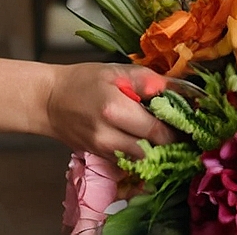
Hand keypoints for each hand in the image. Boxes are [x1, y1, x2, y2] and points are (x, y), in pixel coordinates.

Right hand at [43, 63, 175, 158]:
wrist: (49, 101)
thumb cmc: (82, 81)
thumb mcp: (115, 71)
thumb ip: (147, 80)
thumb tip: (177, 89)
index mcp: (114, 109)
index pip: (157, 130)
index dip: (177, 131)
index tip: (188, 125)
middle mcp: (108, 135)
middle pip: (152, 152)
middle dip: (169, 144)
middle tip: (181, 133)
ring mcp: (103, 150)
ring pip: (142, 162)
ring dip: (156, 152)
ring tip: (165, 138)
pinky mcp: (100, 158)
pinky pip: (129, 164)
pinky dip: (141, 156)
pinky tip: (146, 144)